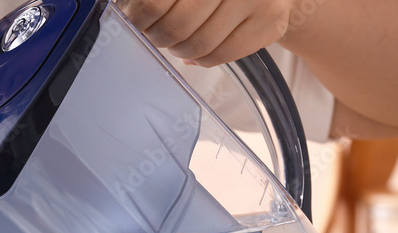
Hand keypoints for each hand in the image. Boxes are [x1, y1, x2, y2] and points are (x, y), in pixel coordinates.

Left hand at [118, 0, 295, 66]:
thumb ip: (161, 1)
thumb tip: (131, 15)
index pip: (153, 3)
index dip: (140, 18)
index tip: (138, 23)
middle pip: (176, 26)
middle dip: (161, 37)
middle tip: (159, 36)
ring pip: (199, 45)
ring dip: (181, 50)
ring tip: (181, 42)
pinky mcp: (269, 22)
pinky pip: (221, 55)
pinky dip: (204, 59)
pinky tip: (201, 50)